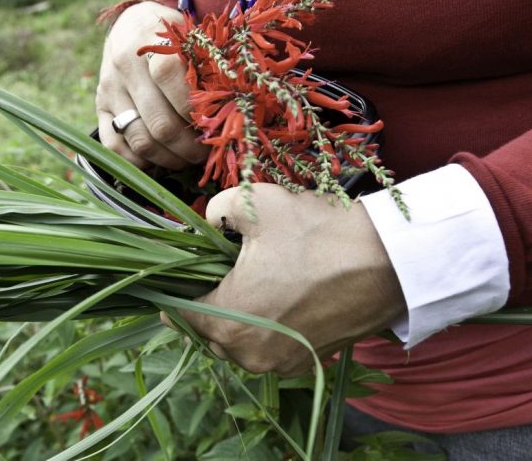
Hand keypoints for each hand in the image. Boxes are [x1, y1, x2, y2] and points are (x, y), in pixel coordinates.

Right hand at [96, 1, 207, 168]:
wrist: (131, 25)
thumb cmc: (174, 34)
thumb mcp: (191, 35)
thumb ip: (207, 63)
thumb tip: (231, 106)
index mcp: (150, 42)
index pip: (169, 77)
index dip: (194, 108)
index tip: (214, 124)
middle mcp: (125, 66)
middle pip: (159, 122)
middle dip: (189, 147)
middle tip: (206, 153)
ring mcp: (109, 89)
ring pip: (140, 140)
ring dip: (169, 159)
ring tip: (187, 160)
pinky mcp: (100, 107)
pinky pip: (114, 146)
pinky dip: (139, 161)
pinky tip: (158, 160)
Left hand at [166, 184, 406, 376]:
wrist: (391, 262)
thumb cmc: (317, 232)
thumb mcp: (254, 203)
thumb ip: (214, 211)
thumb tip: (207, 222)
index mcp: (226, 323)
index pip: (178, 312)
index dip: (176, 287)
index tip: (181, 268)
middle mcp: (248, 356)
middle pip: (207, 329)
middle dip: (208, 299)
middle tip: (219, 267)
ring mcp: (280, 364)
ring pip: (238, 339)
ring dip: (237, 313)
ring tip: (251, 278)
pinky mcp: (308, 362)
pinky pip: (269, 345)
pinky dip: (266, 324)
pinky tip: (279, 294)